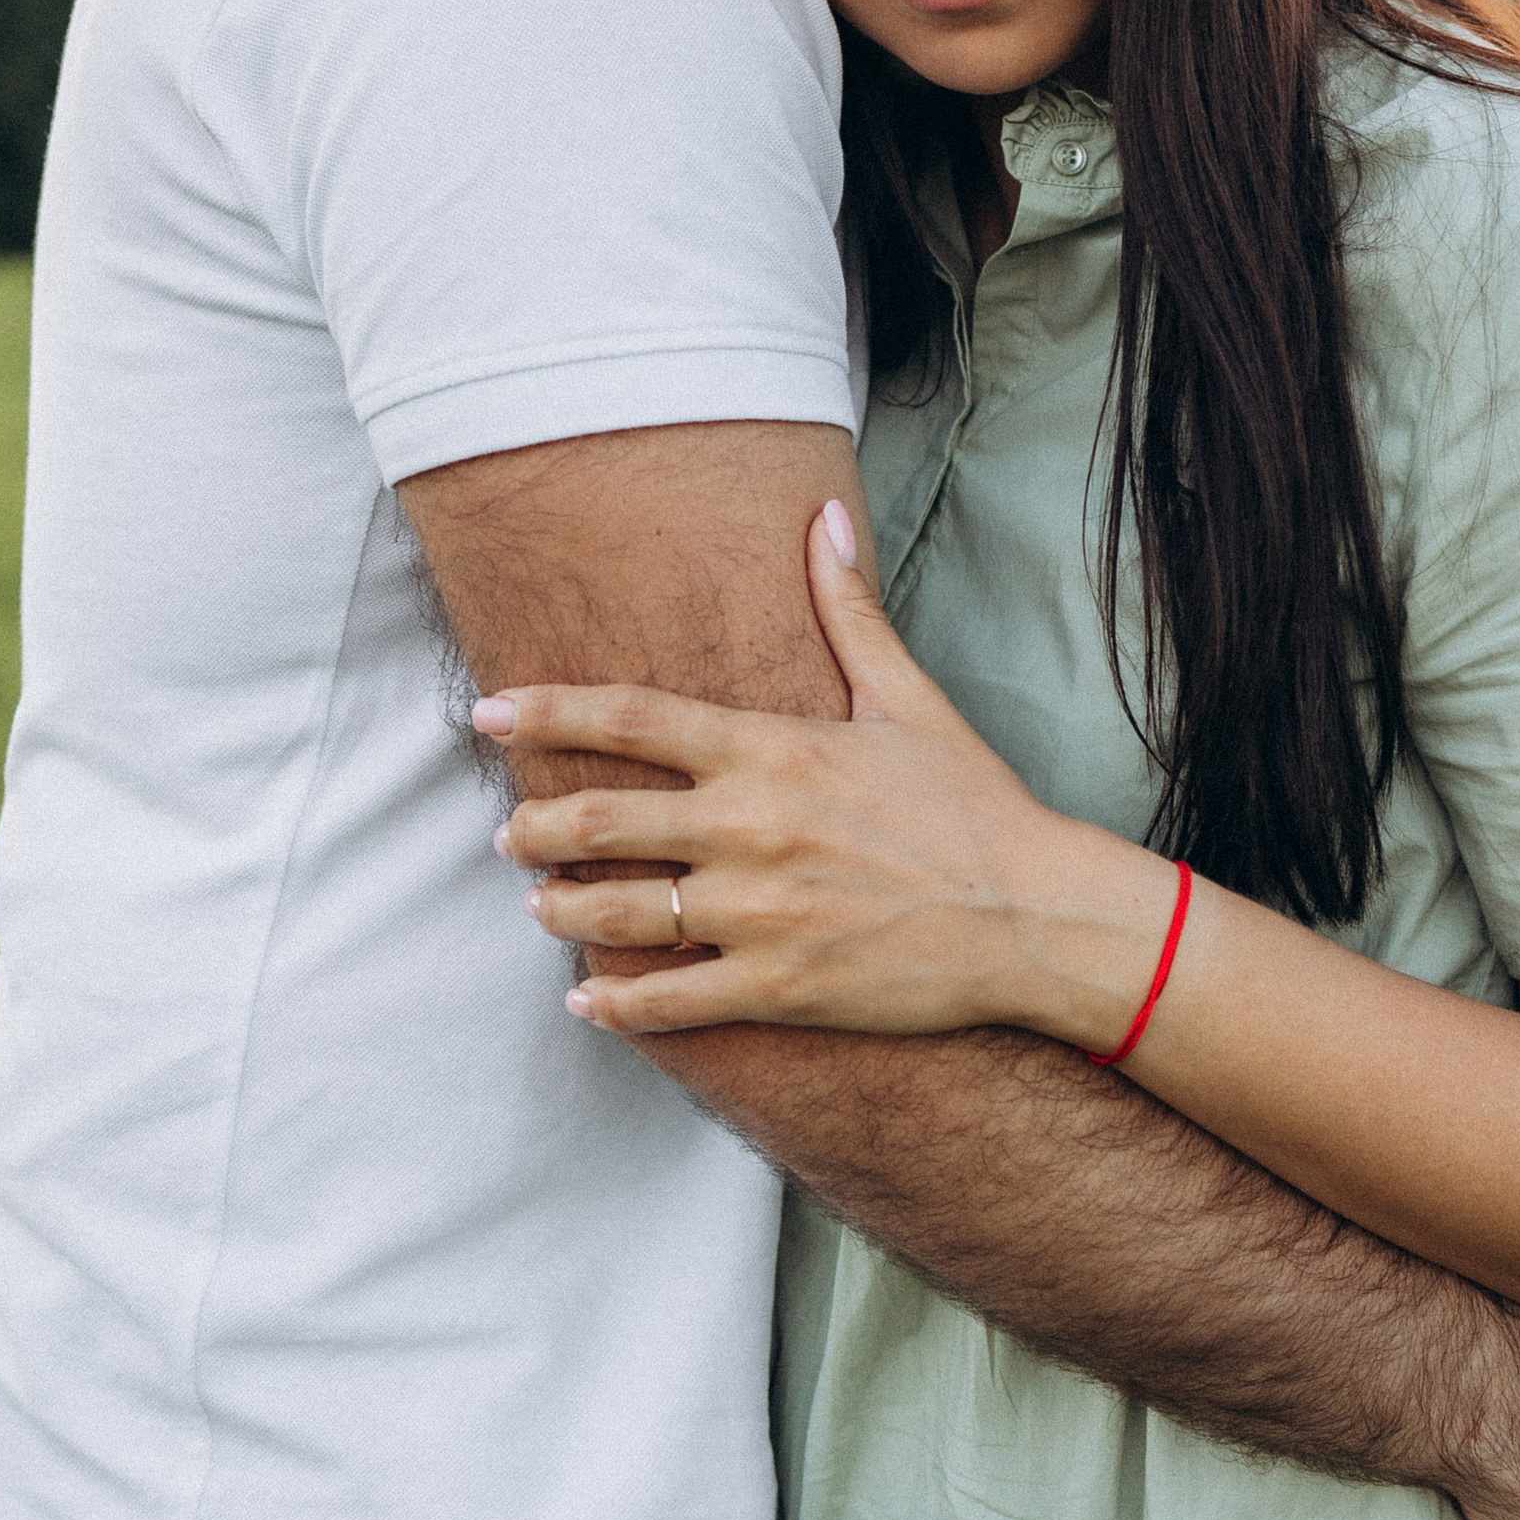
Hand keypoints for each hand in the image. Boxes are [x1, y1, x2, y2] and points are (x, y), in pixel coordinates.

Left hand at [478, 503, 1168, 1043]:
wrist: (1033, 914)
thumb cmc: (971, 803)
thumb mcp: (907, 697)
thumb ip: (849, 609)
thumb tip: (825, 518)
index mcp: (771, 749)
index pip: (631, 718)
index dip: (547, 712)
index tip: (487, 713)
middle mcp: (750, 827)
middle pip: (600, 820)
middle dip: (535, 826)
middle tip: (506, 832)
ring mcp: (760, 911)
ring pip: (620, 912)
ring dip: (561, 909)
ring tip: (535, 906)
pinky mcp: (779, 984)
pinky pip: (671, 999)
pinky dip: (617, 1001)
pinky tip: (587, 998)